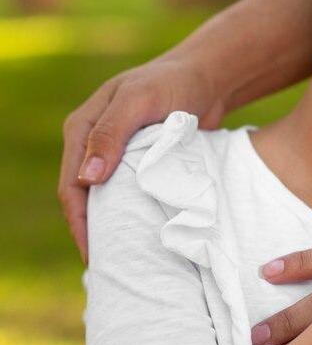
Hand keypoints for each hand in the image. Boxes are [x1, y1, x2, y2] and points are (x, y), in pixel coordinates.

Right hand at [59, 58, 224, 263]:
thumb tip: (88, 178)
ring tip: (127, 260)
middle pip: (86, 198)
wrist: (207, 76)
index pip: (71, 186)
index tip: (94, 254)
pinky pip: (133, 194)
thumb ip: (112, 133)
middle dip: (93, 232)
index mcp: (82, 129)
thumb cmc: (172, 82)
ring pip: (109, 199)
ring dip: (115, 226)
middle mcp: (94, 144)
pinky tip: (147, 237)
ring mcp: (119, 155)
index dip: (79, 222)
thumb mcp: (139, 101)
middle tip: (110, 267)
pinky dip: (136, 214)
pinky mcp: (143, 162)